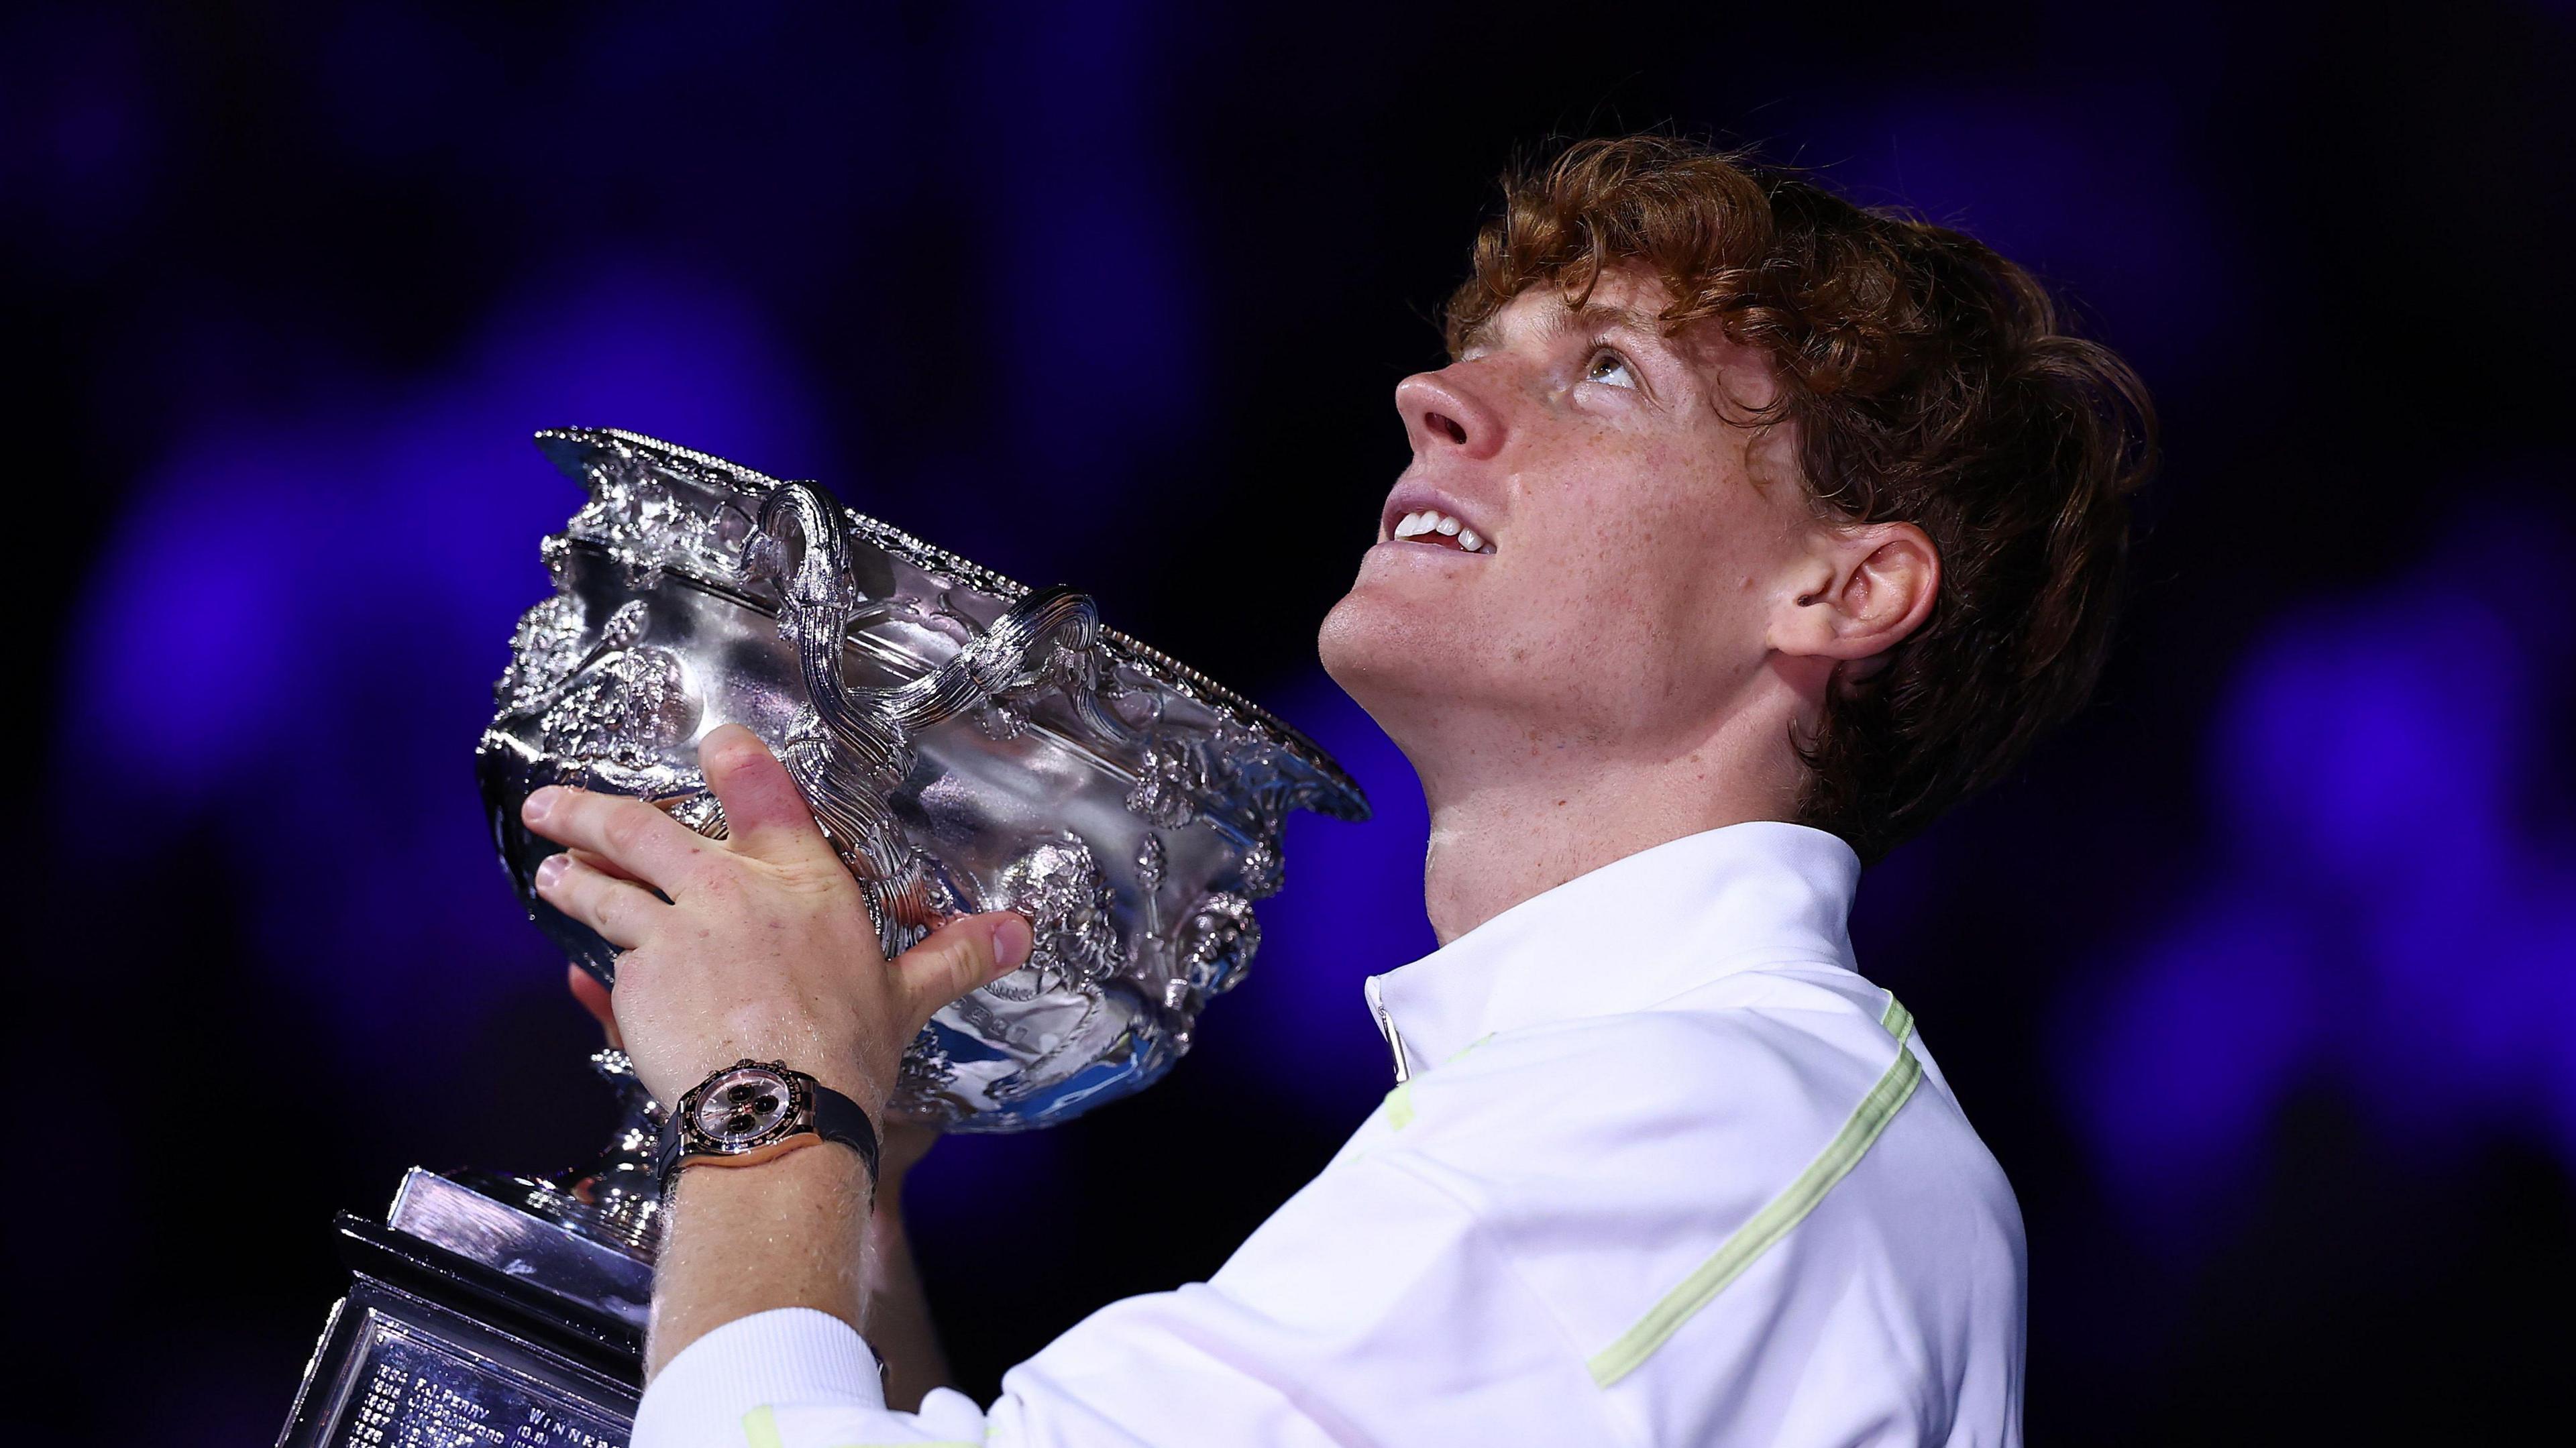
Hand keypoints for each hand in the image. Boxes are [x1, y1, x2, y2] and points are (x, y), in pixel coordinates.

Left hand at [520, 723, 1032, 1116]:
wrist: (781, 1111)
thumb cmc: (846, 1055)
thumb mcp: (907, 999)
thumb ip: (954, 957)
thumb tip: (1019, 934)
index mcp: (801, 882)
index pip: (763, 794)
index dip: (733, 760)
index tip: (713, 742)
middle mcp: (729, 891)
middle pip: (643, 830)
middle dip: (589, 812)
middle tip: (551, 805)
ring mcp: (674, 931)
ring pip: (604, 889)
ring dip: (570, 878)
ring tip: (549, 872)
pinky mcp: (634, 980)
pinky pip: (600, 964)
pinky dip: (586, 966)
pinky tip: (573, 970)